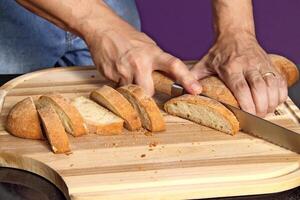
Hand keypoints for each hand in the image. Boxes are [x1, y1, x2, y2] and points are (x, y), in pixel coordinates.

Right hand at [84, 28, 201, 95]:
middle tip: (144, 87)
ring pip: (131, 93)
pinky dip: (120, 84)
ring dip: (131, 89)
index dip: (187, 79)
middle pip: (148, 91)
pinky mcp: (110, 75)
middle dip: (147, 95)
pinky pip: (118, 89)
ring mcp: (123, 70)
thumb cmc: (128, 38)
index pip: (174, 66)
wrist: (103, 29)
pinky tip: (118, 72)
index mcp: (153, 54)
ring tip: (127, 74)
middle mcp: (139, 63)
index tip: (196, 90)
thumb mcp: (148, 46)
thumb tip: (170, 78)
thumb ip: (158, 62)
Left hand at [191, 32, 287, 115]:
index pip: (241, 88)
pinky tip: (274, 102)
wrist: (235, 34)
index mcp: (230, 67)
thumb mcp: (203, 64)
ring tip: (265, 112)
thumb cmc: (219, 52)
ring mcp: (261, 64)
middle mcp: (248, 65)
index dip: (246, 103)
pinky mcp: (270, 64)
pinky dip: (280, 94)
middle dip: (260, 107)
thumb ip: (193, 78)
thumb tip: (186, 92)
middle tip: (257, 118)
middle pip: (259, 89)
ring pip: (272, 85)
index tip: (247, 115)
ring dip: (271, 102)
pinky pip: (280, 81)